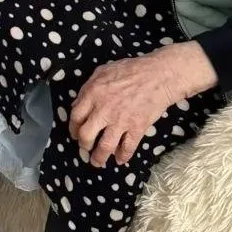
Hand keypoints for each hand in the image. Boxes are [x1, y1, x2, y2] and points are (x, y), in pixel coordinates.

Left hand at [68, 43, 217, 166]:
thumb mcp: (102, 72)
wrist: (158, 75)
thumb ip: (88, 88)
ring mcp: (121, 121)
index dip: (73, 128)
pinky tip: (120, 160)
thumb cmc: (130, 70)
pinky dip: (123, 157)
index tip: (75, 134)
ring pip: (105, 147)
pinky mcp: (137, 128)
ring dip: (99, 157)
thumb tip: (77, 104)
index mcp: (93, 93)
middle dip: (84, 146)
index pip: (76, 116)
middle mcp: (104, 109)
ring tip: (97, 161)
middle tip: (85, 149)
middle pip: (86, 136)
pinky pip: (127, 148)